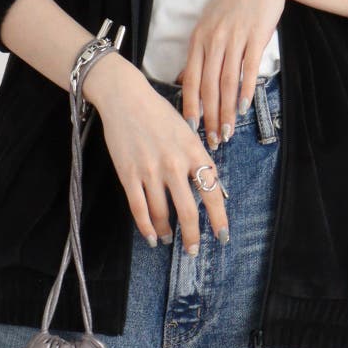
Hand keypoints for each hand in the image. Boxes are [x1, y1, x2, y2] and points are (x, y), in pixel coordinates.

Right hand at [92, 64, 228, 253]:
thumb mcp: (186, 130)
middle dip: (192, 236)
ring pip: (161, 213)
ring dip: (166, 231)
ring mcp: (150, 170)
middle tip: (192, 250)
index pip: (212, 191)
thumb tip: (209, 185)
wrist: (125, 97)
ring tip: (167, 239)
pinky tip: (150, 235)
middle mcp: (174, 163)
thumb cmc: (158, 112)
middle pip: (188, 210)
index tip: (222, 235)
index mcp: (193, 151)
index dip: (218, 218)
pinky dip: (145, 226)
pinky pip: (138, 207)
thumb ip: (197, 157)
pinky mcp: (128, 173)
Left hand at [176, 0, 293, 149]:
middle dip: (210, 117)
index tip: (192, 128)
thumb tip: (192, 77)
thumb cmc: (236, 3)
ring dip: (227, 111)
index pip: (189, 78)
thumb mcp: (212, 22)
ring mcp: (233, 38)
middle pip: (207, 86)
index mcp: (199, 38)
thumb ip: (203, 49)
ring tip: (228, 131)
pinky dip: (245, 91)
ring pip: (226, 82)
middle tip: (214, 139)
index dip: (190, 105)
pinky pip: (247, 69)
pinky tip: (245, 107)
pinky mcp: (254, 37)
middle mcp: (213, 39)